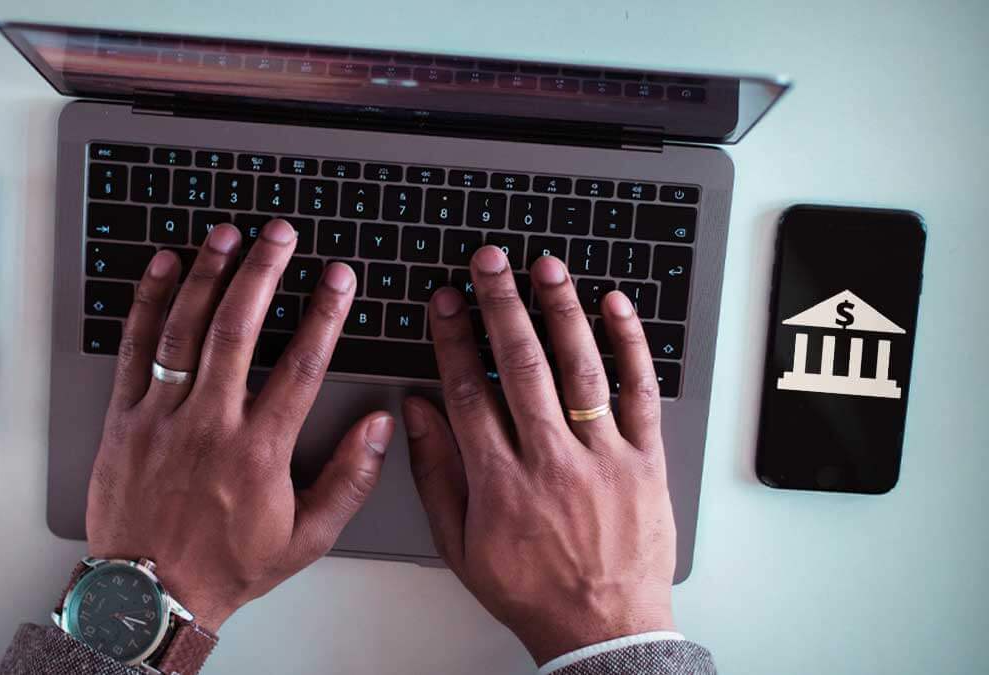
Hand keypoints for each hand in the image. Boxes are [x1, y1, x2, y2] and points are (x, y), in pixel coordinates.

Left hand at [86, 219, 393, 632]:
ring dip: (209, 275)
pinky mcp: (123, 419)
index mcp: (259, 451)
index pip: (301, 365)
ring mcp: (162, 417)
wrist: (149, 595)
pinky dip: (149, 304)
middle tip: (279, 234)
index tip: (338, 278)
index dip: (324, 314)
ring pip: (186, 329)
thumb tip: (379, 427)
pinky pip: (134, 349)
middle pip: (239, 329)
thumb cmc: (228, 565)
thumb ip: (349, 480)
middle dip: (263, 271)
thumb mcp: (306, 537)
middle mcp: (210, 424)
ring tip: (227, 235)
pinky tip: (166, 269)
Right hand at [404, 246, 675, 663]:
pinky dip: (629, 346)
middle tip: (488, 262)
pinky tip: (614, 307)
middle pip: (522, 366)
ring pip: (580, 369)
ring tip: (545, 267)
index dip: (453, 339)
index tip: (445, 301)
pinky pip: (640, 394)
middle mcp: (551, 462)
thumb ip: (437, 473)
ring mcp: (603, 458)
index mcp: (500, 482)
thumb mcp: (460, 543)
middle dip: (500, 305)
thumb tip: (417, 410)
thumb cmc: (528, 588)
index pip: (469, 391)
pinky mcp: (645, 461)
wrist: (603, 630)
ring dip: (560, 311)